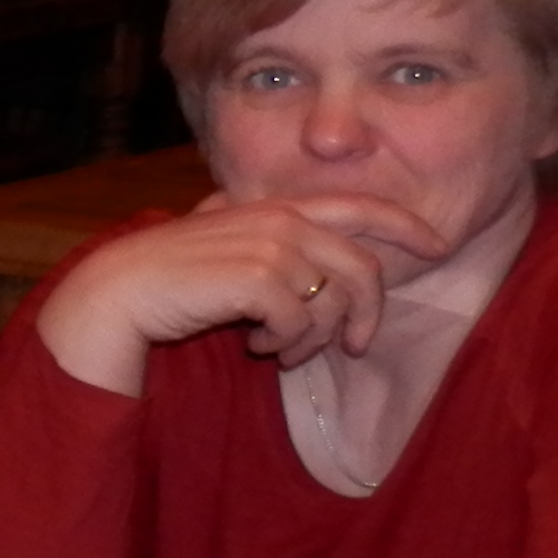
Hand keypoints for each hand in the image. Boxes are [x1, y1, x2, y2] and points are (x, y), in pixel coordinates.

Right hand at [30, 192, 439, 395]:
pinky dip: (284, 344)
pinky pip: (301, 322)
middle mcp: (281, 220)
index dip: (407, 225)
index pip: (361, 207)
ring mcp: (270, 247)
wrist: (120, 291)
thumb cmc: (172, 276)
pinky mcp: (257, 278)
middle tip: (352, 347)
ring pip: (333, 302)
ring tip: (282, 351)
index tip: (438, 246)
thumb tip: (318, 267)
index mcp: (279, 208)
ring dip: (314, 339)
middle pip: (363, 269)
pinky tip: (256, 345)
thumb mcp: (228, 247)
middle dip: (366, 314)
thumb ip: (271, 242)